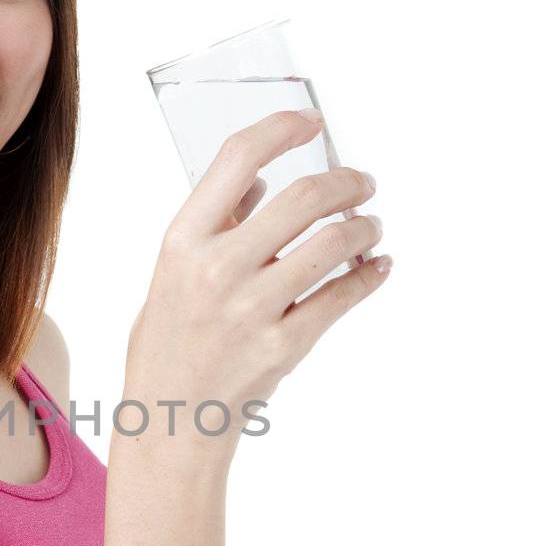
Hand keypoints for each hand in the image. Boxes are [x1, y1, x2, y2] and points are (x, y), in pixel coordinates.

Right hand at [125, 110, 389, 457]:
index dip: (282, 128)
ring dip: (364, 227)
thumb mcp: (171, 275)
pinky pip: (342, 295)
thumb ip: (214, 226)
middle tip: (362, 184)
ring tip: (371, 228)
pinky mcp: (283, 346)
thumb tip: (261, 181)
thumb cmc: (168, 344)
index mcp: (182, 241)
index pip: (237, 157)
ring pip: (332, 243)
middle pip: (303, 196)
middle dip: (347, 182)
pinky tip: (377, 267)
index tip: (311, 123)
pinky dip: (369, 275)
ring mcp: (251, 309)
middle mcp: (216, 269)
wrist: (170, 423)